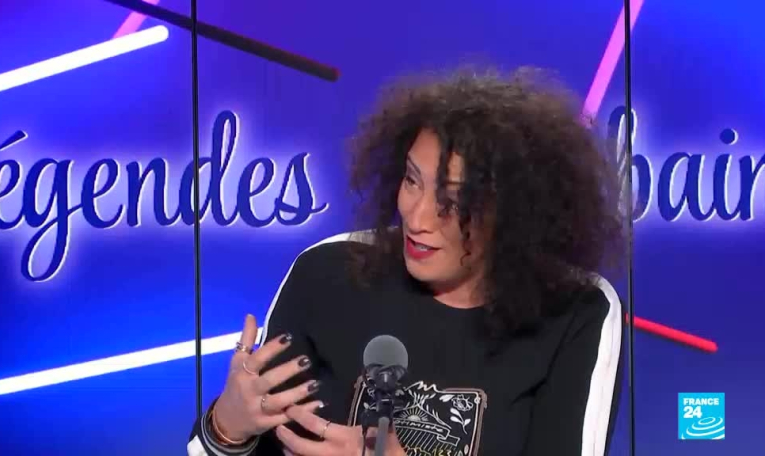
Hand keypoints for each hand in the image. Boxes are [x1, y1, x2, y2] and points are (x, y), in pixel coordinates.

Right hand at [213, 314, 318, 441]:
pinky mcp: (267, 424)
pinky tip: (318, 403)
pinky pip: (286, 417)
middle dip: (287, 371)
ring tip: (316, 383)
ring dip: (298, 393)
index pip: (256, 360)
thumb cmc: (236, 385)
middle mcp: (249, 391)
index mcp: (242, 374)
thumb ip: (247, 340)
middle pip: (268, 381)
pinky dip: (302, 411)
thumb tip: (251, 316)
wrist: (227, 421)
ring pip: (278, 402)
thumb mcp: (237, 363)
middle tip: (306, 360)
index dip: (271, 349)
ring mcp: (258, 409)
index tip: (288, 338)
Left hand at [276, 406, 405, 455]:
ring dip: (292, 454)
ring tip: (284, 448)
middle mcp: (332, 453)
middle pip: (302, 447)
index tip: (290, 409)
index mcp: (343, 438)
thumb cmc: (390, 450)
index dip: (300, 416)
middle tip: (278, 428)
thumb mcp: (381, 432)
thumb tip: (370, 409)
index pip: (315, 425)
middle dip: (287, 438)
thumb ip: (370, 423)